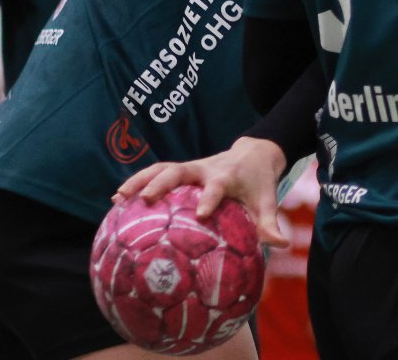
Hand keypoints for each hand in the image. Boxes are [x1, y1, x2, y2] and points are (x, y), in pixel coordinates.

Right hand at [114, 137, 289, 246]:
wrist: (254, 153)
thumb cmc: (259, 182)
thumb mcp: (268, 200)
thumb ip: (270, 223)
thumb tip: (280, 245)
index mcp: (226, 176)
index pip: (217, 186)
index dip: (209, 198)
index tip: (201, 213)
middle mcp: (205, 168)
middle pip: (179, 170)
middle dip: (162, 183)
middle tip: (143, 199)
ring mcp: (191, 167)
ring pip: (162, 168)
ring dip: (139, 180)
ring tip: (117, 199)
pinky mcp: (182, 170)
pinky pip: (157, 172)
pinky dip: (138, 182)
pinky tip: (118, 201)